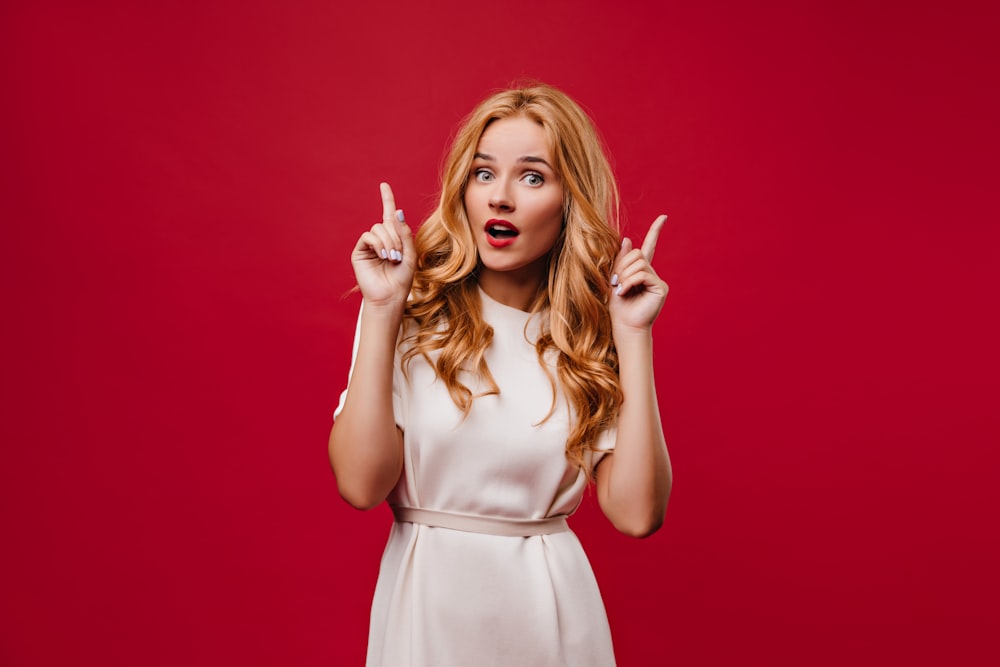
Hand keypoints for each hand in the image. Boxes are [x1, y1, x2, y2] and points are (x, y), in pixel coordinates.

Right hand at [351, 182, 415, 307]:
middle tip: (398, 255)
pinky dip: (378, 244)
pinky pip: (368, 236)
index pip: (389, 215)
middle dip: (396, 237)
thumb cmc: (401, 280)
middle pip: (387, 223)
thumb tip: (397, 211)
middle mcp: (380, 240)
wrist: (390, 297)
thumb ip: (405, 233)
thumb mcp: (410, 254)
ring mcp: (369, 246)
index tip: (384, 185)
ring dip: (388, 242)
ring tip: (392, 258)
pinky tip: (383, 256)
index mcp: (394, 239)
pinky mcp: (360, 251)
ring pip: (378, 228)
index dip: (387, 199)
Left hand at [608, 215, 668, 331]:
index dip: (656, 231)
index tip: (664, 217)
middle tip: (616, 283)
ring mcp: (658, 280)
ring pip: (639, 263)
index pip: (649, 246)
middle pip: (636, 254)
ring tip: (620, 290)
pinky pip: (643, 274)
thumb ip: (620, 260)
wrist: (624, 326)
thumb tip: (626, 239)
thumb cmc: (618, 307)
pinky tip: (624, 293)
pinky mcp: (660, 288)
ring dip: (624, 276)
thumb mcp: (615, 279)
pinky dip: (630, 282)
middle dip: (622, 267)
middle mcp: (652, 273)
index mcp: (641, 270)